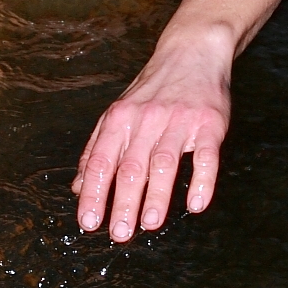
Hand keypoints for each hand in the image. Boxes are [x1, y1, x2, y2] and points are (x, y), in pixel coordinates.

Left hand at [72, 29, 232, 241]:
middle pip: (131, 166)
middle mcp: (146, 119)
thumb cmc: (152, 90)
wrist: (192, 53)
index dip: (95, 194)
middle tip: (119, 234)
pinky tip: (196, 204)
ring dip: (156, 196)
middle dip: (123, 203)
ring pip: (163, 162)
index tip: (89, 223)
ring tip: (149, 225)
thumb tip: (79, 188)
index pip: (102, 161)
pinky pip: (205, 156)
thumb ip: (98, 149)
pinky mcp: (208, 124)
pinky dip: (202, 181)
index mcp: (120, 119)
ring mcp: (178, 121)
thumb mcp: (118, 113)